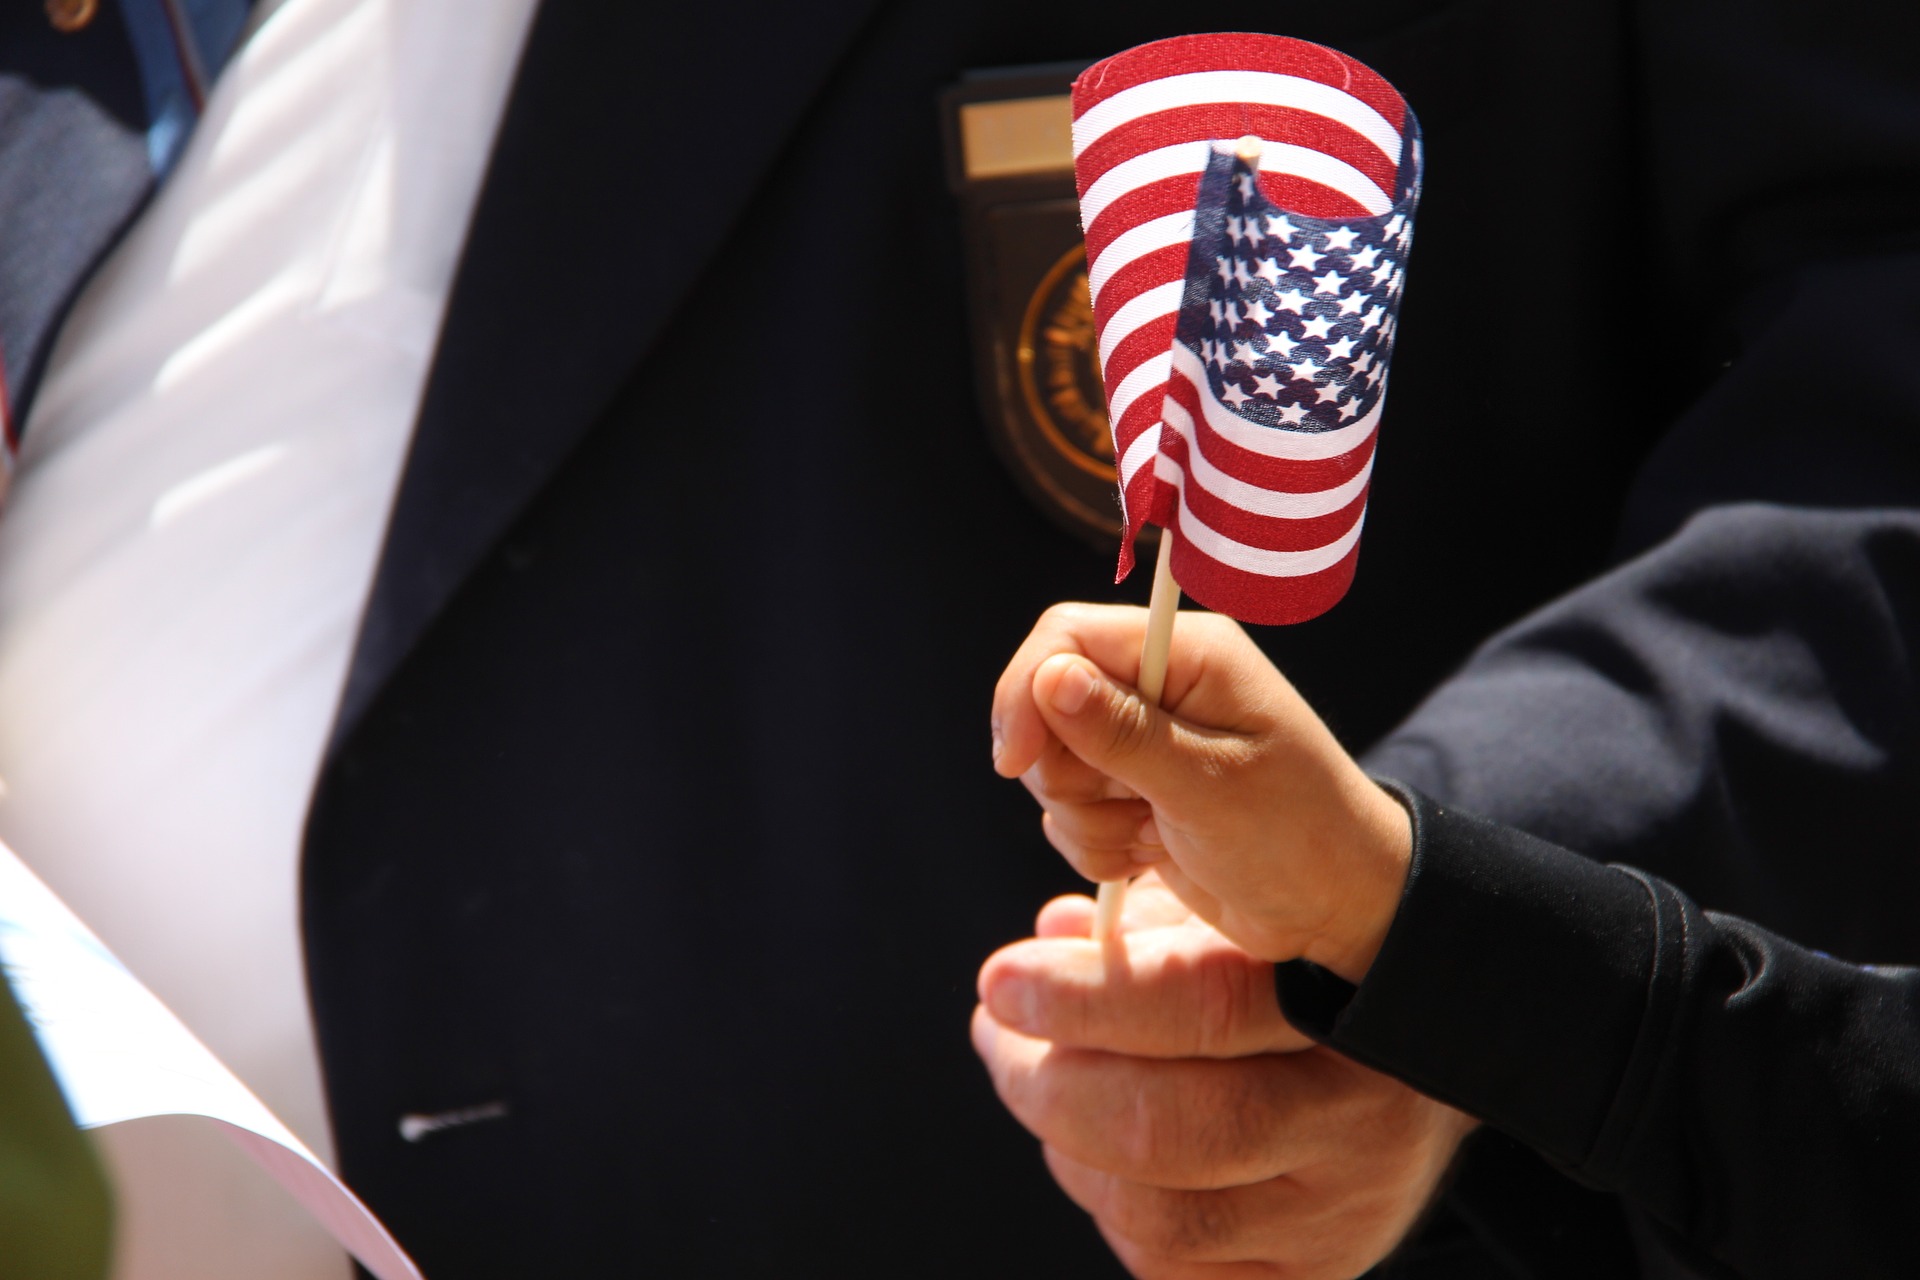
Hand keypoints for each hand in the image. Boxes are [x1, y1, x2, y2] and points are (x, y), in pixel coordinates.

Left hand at [973, 876, 1477, 1278]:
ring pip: (1158, 1216)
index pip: (1200, 1003)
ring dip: (1069, 1154)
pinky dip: (1115, 1217)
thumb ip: (1152, 919)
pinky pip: (1177, 1270)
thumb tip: (1053, 937)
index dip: (1082, 999)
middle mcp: (1357, 1115)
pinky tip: (1110, 1161)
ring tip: (1048, 1094)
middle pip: (1162, 1129)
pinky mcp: (1319, 1272)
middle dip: (1046, 1087)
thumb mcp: (1246, 914)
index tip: (1001, 981)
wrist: (1435, 1051)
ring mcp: (1342, 1211)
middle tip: (996, 1037)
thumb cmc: (1305, 964)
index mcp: (1346, 1000)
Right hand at [991, 604, 1410, 979]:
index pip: (1064, 637)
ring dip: (1090, 820)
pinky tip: (1155, 852)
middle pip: (1045, 708)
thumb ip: (1124, 732)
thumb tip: (1049, 677)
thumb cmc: (1298, 835)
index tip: (1014, 762)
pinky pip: (1069, 813)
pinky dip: (1099, 845)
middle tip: (1137, 807)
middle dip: (1070, 775)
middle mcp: (1158, 685)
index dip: (1026, 692)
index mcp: (1187, 655)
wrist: (1337, 907)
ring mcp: (1143, 740)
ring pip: (1053, 769)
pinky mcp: (1132, 790)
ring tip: (1158, 835)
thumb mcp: (1211, 786)